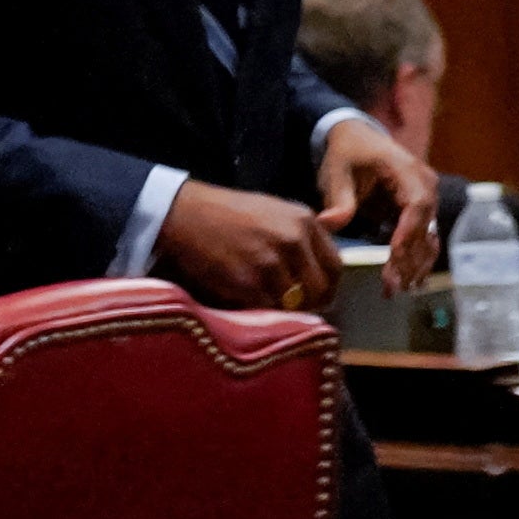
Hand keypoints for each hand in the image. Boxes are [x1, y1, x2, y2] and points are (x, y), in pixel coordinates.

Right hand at [154, 179, 342, 310]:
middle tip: (292, 309)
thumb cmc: (226, 212)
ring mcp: (270, 262)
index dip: (329, 287)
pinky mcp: (247, 282)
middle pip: (319, 289)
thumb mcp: (274, 209)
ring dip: (280, 309)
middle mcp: (292, 240)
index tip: (318, 297)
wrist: (183, 213)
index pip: (335, 266)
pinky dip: (256, 310)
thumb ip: (303, 229)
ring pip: (292, 303)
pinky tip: (243, 300)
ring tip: (261, 301)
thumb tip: (334, 238)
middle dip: (308, 304)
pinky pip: (265, 309)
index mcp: (304, 221)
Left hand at [318, 113, 439, 285]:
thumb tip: (328, 224)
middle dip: (409, 258)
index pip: (416, 205)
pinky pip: (424, 238)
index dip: (407, 232)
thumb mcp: (337, 170)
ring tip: (398, 289)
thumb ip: (339, 199)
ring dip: (415, 265)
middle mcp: (426, 185)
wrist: (357, 137)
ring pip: (428, 237)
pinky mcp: (421, 211)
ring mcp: (428, 199)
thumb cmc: (347, 152)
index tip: (394, 256)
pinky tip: (407, 281)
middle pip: (425, 226)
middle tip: (393, 286)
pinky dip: (416, 259)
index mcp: (407, 170)